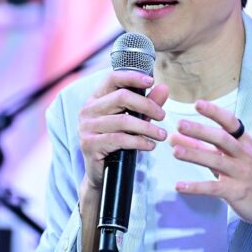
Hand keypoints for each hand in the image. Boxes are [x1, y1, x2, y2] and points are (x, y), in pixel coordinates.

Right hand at [77, 70, 168, 193]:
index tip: (152, 81)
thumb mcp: (134, 121)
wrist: (101, 174)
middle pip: (121, 97)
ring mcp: (86, 127)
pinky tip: (150, 145)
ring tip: (162, 134)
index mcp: (95, 99)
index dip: (132, 77)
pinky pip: (119, 139)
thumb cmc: (117, 143)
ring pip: (123, 120)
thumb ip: (147, 104)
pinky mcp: (89, 144)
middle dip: (147, 105)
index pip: (112, 78)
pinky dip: (139, 142)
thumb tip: (164, 88)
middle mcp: (88, 110)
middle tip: (162, 116)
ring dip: (147, 128)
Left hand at [169, 99, 251, 231]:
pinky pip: (213, 188)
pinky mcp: (236, 192)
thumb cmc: (246, 176)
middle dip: (201, 131)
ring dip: (195, 155)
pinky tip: (179, 186)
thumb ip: (203, 147)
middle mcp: (243, 155)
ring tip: (175, 151)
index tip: (198, 104)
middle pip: (222, 139)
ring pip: (216, 161)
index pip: (230, 122)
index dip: (215, 112)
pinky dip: (195, 187)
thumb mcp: (228, 157)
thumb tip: (176, 137)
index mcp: (243, 142)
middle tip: (180, 125)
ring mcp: (241, 174)